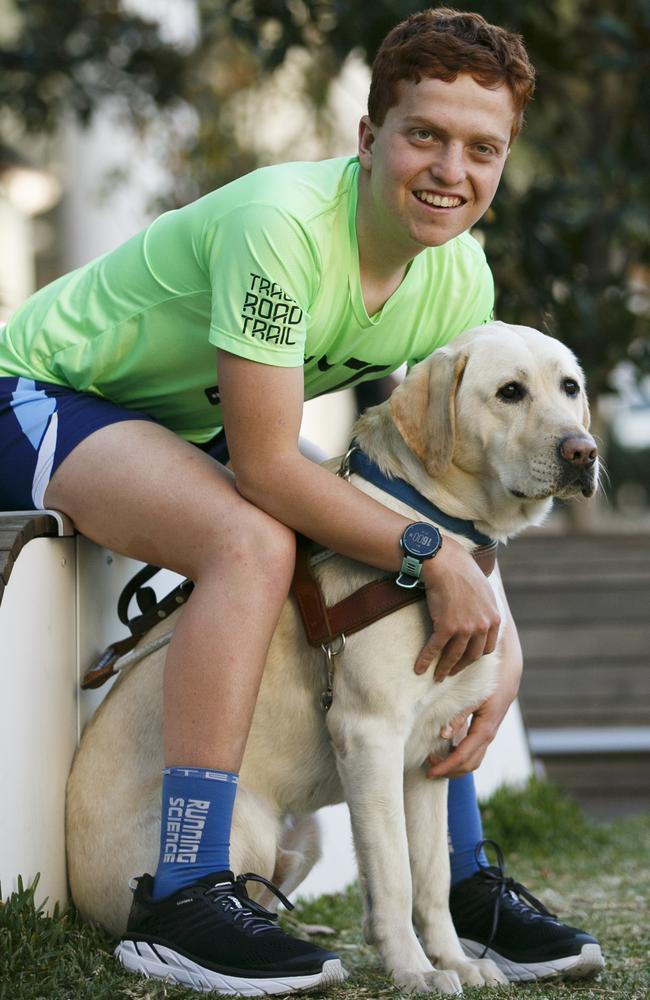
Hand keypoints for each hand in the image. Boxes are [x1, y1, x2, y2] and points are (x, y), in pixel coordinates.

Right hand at [415, 536, 500, 678]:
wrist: (446, 563)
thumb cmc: (462, 571)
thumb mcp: (484, 590)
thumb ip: (486, 608)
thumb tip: (483, 615)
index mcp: (494, 618)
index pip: (487, 647)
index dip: (475, 657)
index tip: (466, 660)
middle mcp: (482, 626)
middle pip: (472, 656)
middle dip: (460, 667)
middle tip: (451, 673)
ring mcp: (465, 628)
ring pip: (454, 657)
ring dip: (444, 669)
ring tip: (437, 676)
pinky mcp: (447, 627)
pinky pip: (436, 649)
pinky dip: (426, 660)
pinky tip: (419, 668)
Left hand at [425, 607, 522, 778]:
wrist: (508, 660)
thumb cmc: (488, 673)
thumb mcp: (472, 692)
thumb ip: (459, 713)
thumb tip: (444, 736)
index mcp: (487, 724)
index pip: (466, 755)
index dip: (448, 766)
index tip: (430, 771)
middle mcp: (491, 730)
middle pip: (472, 762)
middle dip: (451, 769)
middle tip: (428, 767)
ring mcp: (491, 727)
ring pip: (475, 756)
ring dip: (456, 762)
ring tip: (434, 758)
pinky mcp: (488, 722)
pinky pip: (476, 745)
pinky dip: (461, 751)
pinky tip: (446, 745)